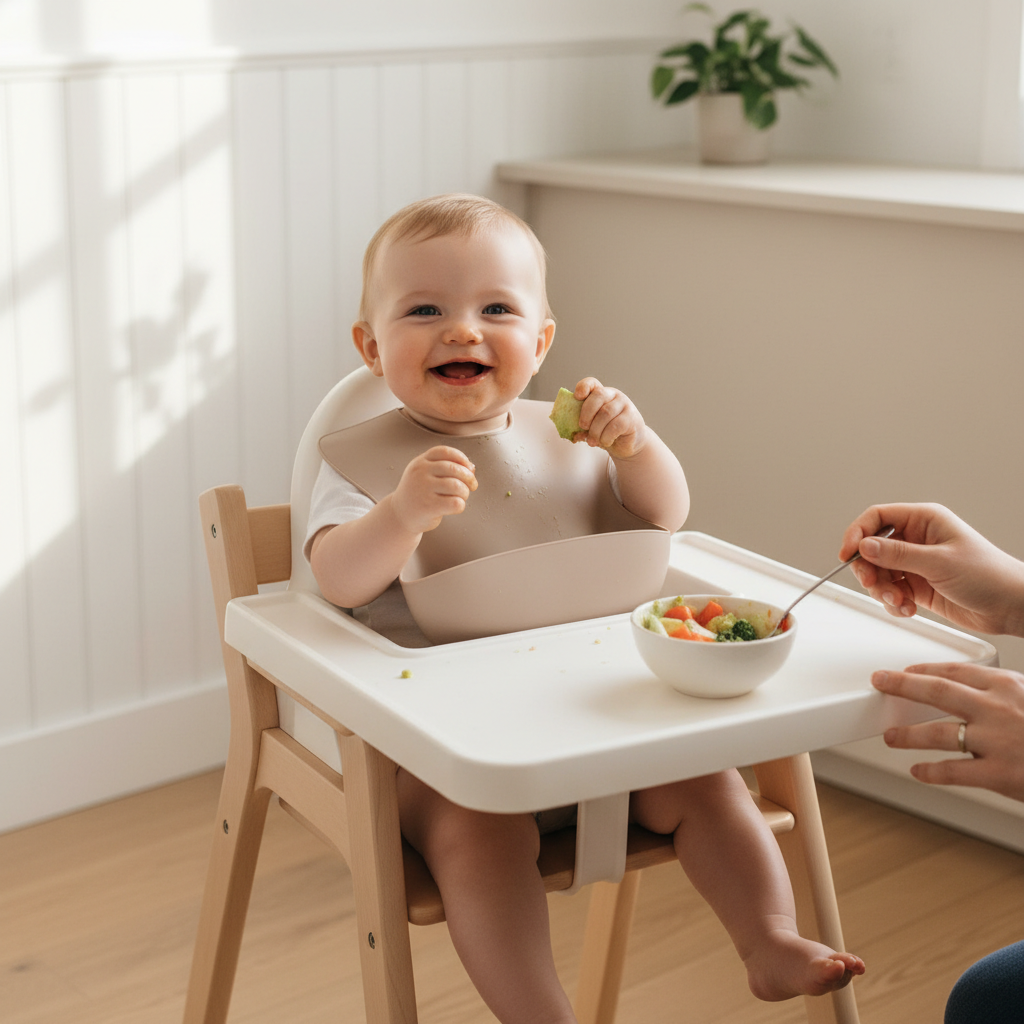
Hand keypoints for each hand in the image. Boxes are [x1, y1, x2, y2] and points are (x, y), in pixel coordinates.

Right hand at [391, 445, 476, 534]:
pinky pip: (455, 503)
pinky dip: (460, 505)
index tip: (469, 468)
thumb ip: (446, 467)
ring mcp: (423, 489)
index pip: (445, 452)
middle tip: (472, 486)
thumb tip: (471, 467)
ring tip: (461, 497)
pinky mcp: (428, 507)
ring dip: (465, 493)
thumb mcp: (426, 474)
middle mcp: (420, 473)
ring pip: (457, 486)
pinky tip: (454, 507)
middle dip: (469, 478)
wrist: (400, 515)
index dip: (462, 458)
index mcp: (420, 462)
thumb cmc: (419, 493)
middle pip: (454, 468)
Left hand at [571, 377, 646, 459]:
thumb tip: (575, 435)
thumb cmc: (608, 432)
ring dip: (596, 430)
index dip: (583, 387)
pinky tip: (606, 442)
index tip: (577, 396)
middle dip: (587, 413)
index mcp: (601, 394)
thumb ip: (584, 428)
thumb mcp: (593, 428)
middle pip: (598, 396)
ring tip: (592, 441)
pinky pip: (615, 426)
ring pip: (606, 413)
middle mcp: (614, 395)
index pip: (592, 383)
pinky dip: (606, 437)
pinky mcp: (631, 418)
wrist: (629, 442)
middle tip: (583, 427)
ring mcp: (624, 405)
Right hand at [838, 503, 1023, 635]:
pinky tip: (908, 608)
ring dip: (883, 590)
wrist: (1012, 607)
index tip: (847, 554)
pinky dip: (894, 602)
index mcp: (924, 521)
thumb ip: (898, 554)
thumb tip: (865, 545)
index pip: (877, 518)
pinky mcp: (918, 586)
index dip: (857, 534)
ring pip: (880, 573)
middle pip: (872, 548)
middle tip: (875, 585)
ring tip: (900, 601)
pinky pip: (891, 591)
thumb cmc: (990, 575)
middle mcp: (917, 539)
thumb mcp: (939, 562)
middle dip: (870, 570)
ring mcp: (917, 563)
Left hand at [872, 663, 1023, 801]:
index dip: (925, 670)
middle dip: (902, 685)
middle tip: (880, 682)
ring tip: (890, 735)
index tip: (906, 671)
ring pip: (938, 732)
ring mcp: (998, 741)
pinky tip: (917, 771)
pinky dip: (930, 772)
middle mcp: (999, 709)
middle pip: (937, 691)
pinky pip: (953, 772)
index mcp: (1009, 686)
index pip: (956, 671)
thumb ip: (1006, 695)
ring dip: (907, 734)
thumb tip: (973, 691)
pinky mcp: (1000, 774)